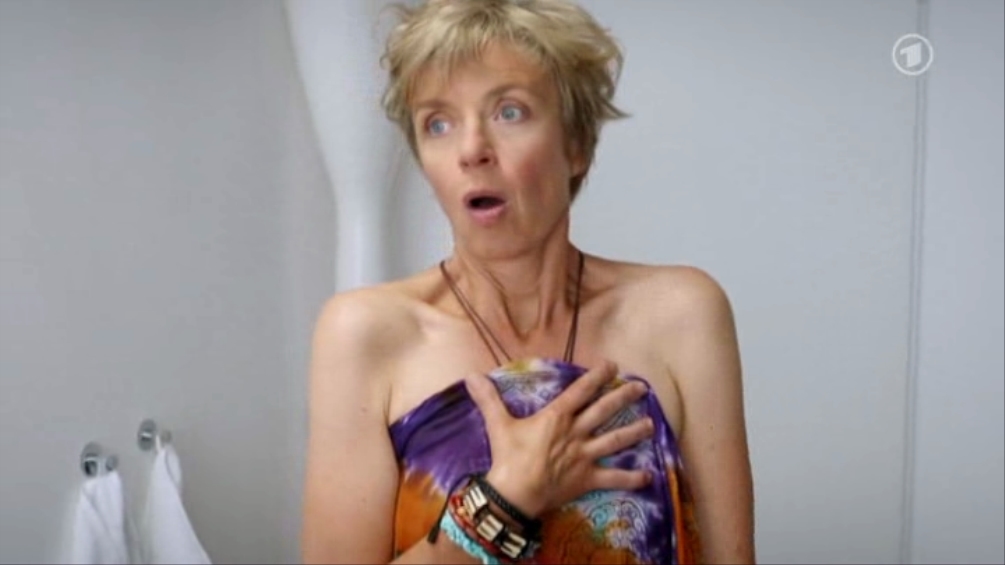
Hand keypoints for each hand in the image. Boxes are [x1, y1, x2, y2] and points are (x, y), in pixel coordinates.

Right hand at [465, 360, 653, 518]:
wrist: (515, 493)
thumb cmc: (508, 457)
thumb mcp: (498, 424)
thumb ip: (489, 399)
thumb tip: (471, 375)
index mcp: (557, 417)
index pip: (581, 391)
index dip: (598, 376)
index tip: (613, 365)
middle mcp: (576, 433)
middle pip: (605, 411)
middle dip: (624, 397)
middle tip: (642, 388)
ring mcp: (584, 456)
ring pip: (615, 440)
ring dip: (634, 432)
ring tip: (651, 424)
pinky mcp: (588, 479)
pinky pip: (614, 478)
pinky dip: (632, 478)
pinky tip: (648, 476)